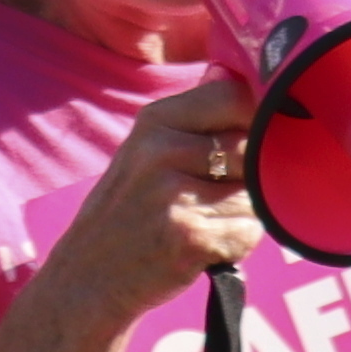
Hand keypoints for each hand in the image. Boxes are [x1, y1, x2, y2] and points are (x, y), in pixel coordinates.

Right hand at [29, 74, 266, 338]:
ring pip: (258, 193)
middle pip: (254, 146)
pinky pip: (250, 232)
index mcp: (155, 121)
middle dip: (253, 173)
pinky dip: (237, 242)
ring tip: (206, 220)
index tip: (261, 135)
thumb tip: (244, 75)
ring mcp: (175, 194)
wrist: (90, 276)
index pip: (236, 96)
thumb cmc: (130, 211)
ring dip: (246, 212)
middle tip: (218, 193)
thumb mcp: (147, 150)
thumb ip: (196, 120)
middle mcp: (162, 150)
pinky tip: (205, 245)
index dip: (259, 116)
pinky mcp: (191, 237)